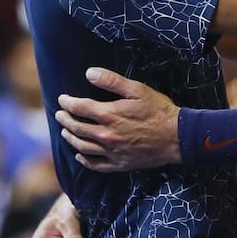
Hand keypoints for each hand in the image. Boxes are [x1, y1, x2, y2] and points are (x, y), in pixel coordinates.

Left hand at [55, 67, 179, 171]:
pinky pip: (96, 165)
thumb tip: (89, 73)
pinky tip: (79, 156)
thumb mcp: (137, 89)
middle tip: (59, 115)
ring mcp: (111, 151)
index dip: (67, 103)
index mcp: (109, 114)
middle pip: (77, 128)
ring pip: (82, 147)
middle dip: (65, 120)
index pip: (79, 108)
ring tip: (65, 132)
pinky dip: (84, 160)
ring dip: (70, 138)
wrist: (177, 137)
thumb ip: (112, 81)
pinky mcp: (119, 164)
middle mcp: (106, 134)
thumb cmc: (158, 110)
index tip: (62, 99)